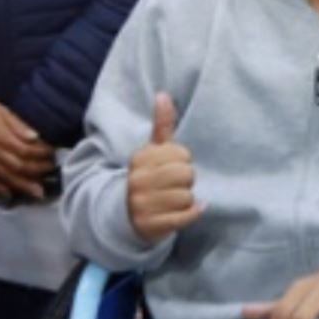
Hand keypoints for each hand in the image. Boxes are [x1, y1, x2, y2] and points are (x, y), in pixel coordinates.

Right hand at [0, 99, 51, 198]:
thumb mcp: (3, 111)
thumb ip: (18, 125)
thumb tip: (35, 136)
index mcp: (1, 137)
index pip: (26, 150)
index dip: (41, 153)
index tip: (52, 153)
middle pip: (19, 166)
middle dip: (37, 170)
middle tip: (50, 170)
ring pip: (5, 177)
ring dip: (23, 185)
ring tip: (38, 192)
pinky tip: (9, 194)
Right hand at [126, 92, 203, 239]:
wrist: (126, 215)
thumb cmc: (148, 177)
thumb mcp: (152, 151)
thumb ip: (162, 124)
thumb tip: (163, 94)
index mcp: (140, 158)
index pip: (181, 154)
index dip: (183, 161)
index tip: (171, 166)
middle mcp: (137, 180)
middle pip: (186, 175)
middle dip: (187, 180)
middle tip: (175, 184)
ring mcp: (142, 204)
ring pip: (187, 197)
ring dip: (187, 199)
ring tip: (173, 199)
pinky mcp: (151, 225)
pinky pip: (185, 216)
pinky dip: (192, 213)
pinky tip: (189, 210)